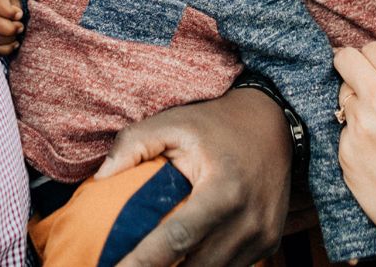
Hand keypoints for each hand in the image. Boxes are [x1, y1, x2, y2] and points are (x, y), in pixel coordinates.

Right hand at [0, 0, 23, 55]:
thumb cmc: (25, 4)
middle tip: (21, 27)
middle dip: (10, 27)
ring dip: (9, 38)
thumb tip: (18, 16)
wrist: (22, 13)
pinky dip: (6, 48)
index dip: (8, 12)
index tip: (20, 15)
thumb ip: (23, 2)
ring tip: (18, 34)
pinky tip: (16, 44)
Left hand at [98, 88, 291, 265]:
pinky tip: (180, 262)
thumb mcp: (175, 122)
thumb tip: (99, 178)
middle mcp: (248, 219)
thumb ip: (134, 143)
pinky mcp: (269, 243)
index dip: (142, 263)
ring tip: (150, 265)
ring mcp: (262, 236)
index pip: (176, 239)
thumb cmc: (217, 123)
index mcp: (224, 190)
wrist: (275, 123)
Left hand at [334, 41, 375, 244]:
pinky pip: (342, 135)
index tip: (373, 68)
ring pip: (342, 100)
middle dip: (350, 69)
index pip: (371, 48)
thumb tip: (368, 71)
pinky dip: (355, 142)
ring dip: (355, 109)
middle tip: (358, 82)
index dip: (374, 60)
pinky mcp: (345, 154)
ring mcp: (358, 126)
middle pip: (344, 61)